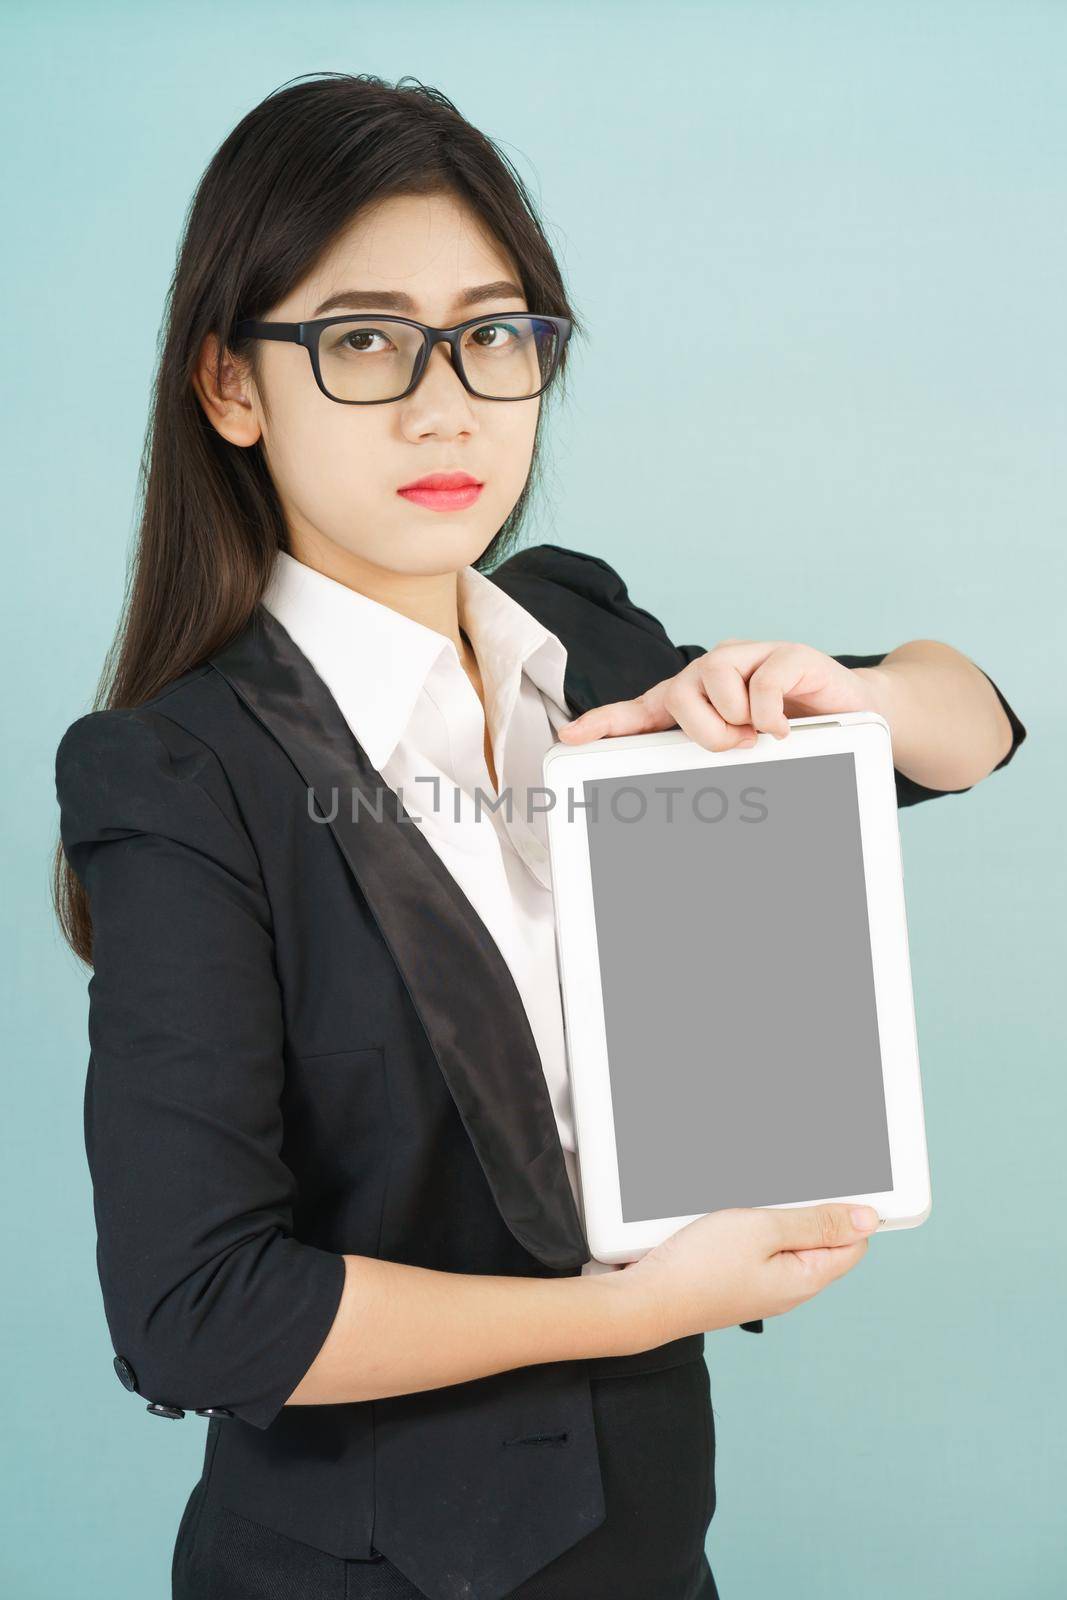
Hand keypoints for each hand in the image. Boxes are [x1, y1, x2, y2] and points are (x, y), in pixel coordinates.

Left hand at [557, 640, 885, 751]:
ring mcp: (749, 657)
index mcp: (697, 700)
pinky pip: (763, 682)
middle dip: (703, 731)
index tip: (570, 738)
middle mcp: (714, 672)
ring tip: (761, 733)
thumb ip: (713, 762)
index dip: (604, 722)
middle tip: (734, 746)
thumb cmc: (793, 735)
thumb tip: (685, 797)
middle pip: (678, 692)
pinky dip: (770, 713)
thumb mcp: (747, 752)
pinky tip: (783, 726)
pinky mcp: (787, 653)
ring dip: (736, 718)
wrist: (856, 713)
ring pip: (713, 679)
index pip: (641, 709)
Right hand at [607, 1202, 879, 1348]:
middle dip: (811, 1207)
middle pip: (821, 1240)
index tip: (838, 1182)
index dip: (851, 1209)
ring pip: (788, 1242)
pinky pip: (761, 1249)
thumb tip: (865, 1218)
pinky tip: (736, 1213)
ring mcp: (763, 1287)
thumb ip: (815, 1222)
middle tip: (787, 1186)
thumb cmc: (699, 1269)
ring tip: (755, 1197)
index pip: (855, 1242)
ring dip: (779, 1214)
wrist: (647, 1299)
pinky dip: (756, 1226)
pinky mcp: (738, 1281)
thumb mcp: (763, 1230)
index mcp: (806, 1278)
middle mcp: (790, 1288)